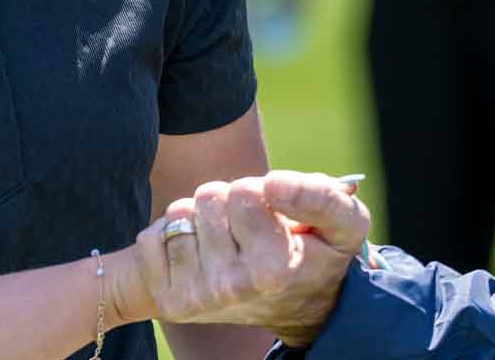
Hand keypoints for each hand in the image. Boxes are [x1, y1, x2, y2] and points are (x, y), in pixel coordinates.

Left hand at [128, 171, 370, 346]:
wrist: (295, 310)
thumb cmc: (316, 256)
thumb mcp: (344, 225)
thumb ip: (322, 196)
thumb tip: (273, 184)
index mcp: (273, 268)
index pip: (245, 192)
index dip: (260, 191)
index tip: (274, 214)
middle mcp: (232, 287)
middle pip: (208, 197)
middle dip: (227, 201)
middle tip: (247, 228)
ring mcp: (198, 298)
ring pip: (179, 215)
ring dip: (200, 218)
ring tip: (224, 240)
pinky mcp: (171, 302)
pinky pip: (150, 238)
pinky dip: (169, 236)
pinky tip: (198, 253)